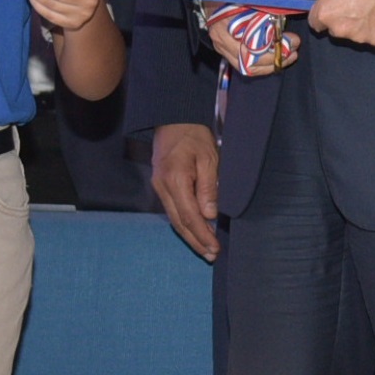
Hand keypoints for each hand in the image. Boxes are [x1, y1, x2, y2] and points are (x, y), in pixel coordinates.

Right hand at [152, 123, 220, 260]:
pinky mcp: (160, 185)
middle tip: (211, 255)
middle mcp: (163, 187)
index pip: (189, 215)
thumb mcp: (209, 158)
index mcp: (176, 180)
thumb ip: (209, 187)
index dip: (202, 234)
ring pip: (173, 219)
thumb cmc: (194, 136)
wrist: (173, 119)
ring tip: (205, 249)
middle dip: (195, 241)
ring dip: (189, 236)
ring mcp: (159, 187)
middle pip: (179, 222)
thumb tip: (209, 215)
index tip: (215, 248)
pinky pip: (172, 210)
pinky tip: (194, 231)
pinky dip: (183, 224)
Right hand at [205, 0, 298, 75]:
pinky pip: (245, 66)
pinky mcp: (227, 50)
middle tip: (295, 47)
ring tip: (290, 55)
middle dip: (275, 55)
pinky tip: (278, 59)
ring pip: (248, 65)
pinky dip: (263, 66)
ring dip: (271, 64)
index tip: (292, 37)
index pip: (248, 37)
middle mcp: (220, 34)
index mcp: (223, 14)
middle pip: (249, 56)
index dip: (272, 42)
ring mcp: (222, 45)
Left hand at [307, 0, 374, 48]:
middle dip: (344, 21)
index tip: (333, 10)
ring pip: (357, 35)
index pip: (316, 23)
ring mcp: (363, 37)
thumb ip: (336, 1)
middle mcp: (342, 29)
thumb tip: (336, 7)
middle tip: (358, 5)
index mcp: (327, 13)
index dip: (324, 14)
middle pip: (337, 30)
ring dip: (362, 26)